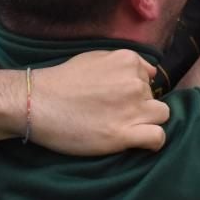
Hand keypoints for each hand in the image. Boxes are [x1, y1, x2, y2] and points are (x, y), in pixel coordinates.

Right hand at [31, 50, 168, 154]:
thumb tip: (147, 72)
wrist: (37, 103)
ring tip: (127, 126)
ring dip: (149, 121)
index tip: (120, 98)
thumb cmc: (62, 81)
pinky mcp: (124, 134)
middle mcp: (135, 83)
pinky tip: (139, 142)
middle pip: (154, 96)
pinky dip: (153, 141)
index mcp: (128, 61)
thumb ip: (123, 63)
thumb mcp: (95, 57)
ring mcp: (132, 109)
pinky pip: (157, 137)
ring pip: (162, 115)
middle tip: (116, 113)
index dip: (137, 89)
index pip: (149, 77)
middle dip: (140, 105)